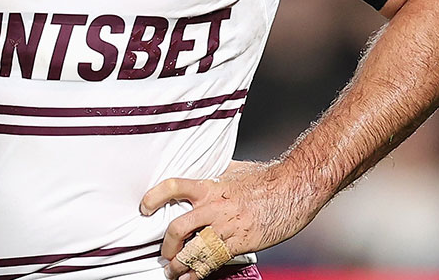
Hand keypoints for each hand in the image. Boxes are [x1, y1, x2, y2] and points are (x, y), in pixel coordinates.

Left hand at [140, 161, 324, 279]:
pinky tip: (192, 278)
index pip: (173, 186)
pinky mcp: (239, 242)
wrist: (294, 187)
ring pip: (191, 250)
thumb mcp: (236, 170)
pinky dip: (198, 273)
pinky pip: (212, 261)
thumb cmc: (268, 177)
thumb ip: (218, 174)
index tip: (144, 207)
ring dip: (178, 265)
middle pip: (176, 228)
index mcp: (211, 186)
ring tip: (174, 272)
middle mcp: (214, 206)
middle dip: (166, 246)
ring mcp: (226, 226)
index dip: (154, 197)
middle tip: (164, 255)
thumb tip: (208, 169)